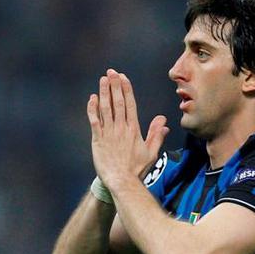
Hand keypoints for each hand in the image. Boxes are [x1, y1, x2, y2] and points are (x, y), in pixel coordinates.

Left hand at [87, 69, 168, 188]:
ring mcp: (109, 133)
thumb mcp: (151, 152)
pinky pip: (94, 121)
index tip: (123, 78)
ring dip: (104, 93)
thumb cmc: (136, 170)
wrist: (121, 181)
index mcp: (134, 129)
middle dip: (115, 85)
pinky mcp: (97, 140)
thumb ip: (156, 135)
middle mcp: (121, 128)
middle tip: (111, 72)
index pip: (130, 104)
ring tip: (103, 80)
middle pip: (118, 102)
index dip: (126, 89)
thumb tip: (163, 121)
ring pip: (106, 108)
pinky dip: (93, 109)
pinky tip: (92, 99)